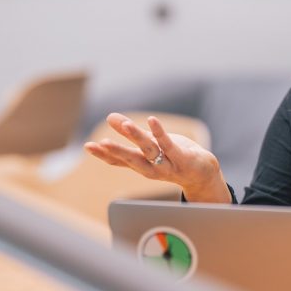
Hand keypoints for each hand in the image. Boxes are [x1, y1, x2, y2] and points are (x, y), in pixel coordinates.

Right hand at [84, 113, 231, 202]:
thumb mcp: (150, 144)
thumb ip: (130, 134)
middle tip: (100, 143)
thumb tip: (109, 117)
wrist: (203, 173)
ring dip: (137, 138)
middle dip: (116, 151)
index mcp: (141, 165)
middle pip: (132, 159)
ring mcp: (167, 164)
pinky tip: (152, 121)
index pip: (119, 162)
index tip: (88, 146)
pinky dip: (160, 133)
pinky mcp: (182, 158)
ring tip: (125, 124)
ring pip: (149, 150)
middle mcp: (152, 168)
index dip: (103, 155)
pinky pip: (169, 145)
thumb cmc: (173, 157)